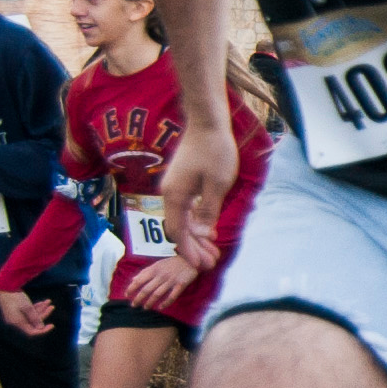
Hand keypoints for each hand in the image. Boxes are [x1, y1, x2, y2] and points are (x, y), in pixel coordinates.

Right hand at [0, 287, 52, 336]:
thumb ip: (34, 318)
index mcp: (17, 323)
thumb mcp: (27, 307)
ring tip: (48, 302)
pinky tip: (42, 302)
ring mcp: (15, 316)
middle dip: (44, 314)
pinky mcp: (15, 310)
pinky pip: (27, 312)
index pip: (32, 332)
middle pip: (33, 322)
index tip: (52, 325)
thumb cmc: (15, 297)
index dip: (43, 330)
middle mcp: (16, 321)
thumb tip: (41, 328)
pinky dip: (35, 307)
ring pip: (31, 316)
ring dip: (41, 309)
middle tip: (52, 306)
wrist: (3, 286)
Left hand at [122, 255, 198, 310]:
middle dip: (139, 298)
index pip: (140, 280)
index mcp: (154, 269)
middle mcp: (161, 275)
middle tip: (133, 305)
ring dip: (150, 302)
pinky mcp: (181, 284)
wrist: (191, 258)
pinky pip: (172, 296)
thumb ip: (145, 272)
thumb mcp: (157, 264)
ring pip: (157, 294)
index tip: (126, 295)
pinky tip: (160, 307)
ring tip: (145, 308)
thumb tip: (133, 280)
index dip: (132, 288)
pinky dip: (166, 303)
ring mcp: (171, 280)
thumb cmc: (172, 263)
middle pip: (147, 289)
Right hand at [156, 122, 238, 269]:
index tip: (200, 265)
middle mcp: (169, 193)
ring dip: (194, 236)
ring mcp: (173, 186)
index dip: (188, 250)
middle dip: (192, 247)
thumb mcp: (217, 184)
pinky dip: (194, 222)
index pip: (177, 232)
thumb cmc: (214, 150)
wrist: (206, 122)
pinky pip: (184, 208)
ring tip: (210, 250)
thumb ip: (208, 210)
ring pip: (180, 219)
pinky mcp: (180, 181)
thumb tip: (201, 234)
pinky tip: (206, 230)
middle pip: (177, 228)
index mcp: (175, 196)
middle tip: (209, 263)